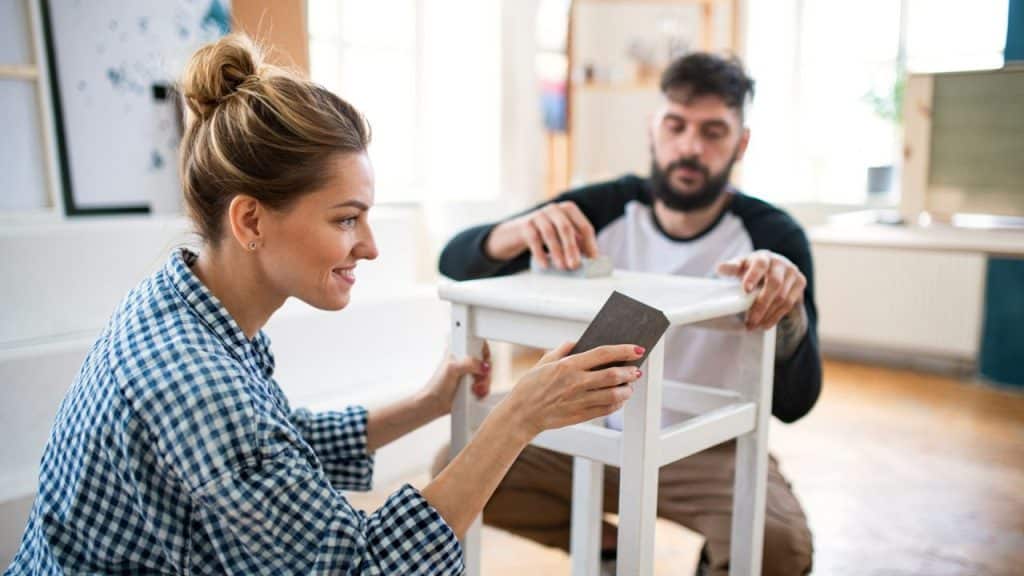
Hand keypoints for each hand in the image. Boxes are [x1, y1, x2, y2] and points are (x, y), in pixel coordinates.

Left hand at [422, 343, 491, 417]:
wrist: (434, 403)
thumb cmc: (437, 385)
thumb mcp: (452, 368)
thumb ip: (469, 363)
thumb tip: (483, 365)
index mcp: (459, 352)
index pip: (477, 344)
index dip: (484, 352)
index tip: (483, 361)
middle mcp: (465, 362)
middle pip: (485, 362)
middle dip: (485, 372)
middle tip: (477, 377)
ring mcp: (469, 374)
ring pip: (486, 375)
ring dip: (484, 383)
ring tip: (474, 388)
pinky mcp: (472, 386)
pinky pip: (485, 386)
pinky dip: (483, 390)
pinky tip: (476, 393)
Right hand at [497, 201, 598, 269]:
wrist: (514, 234)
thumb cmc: (544, 236)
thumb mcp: (562, 237)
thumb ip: (576, 244)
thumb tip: (592, 260)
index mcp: (569, 210)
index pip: (585, 227)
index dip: (590, 244)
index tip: (593, 261)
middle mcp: (554, 209)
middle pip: (566, 228)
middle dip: (572, 248)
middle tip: (575, 265)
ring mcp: (538, 214)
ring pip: (550, 233)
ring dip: (557, 251)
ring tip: (561, 267)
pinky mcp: (525, 224)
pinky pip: (533, 238)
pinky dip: (540, 253)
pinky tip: (545, 265)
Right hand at [502, 342, 644, 437]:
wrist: (521, 414)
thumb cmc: (530, 386)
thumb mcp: (543, 361)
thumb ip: (562, 349)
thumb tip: (578, 342)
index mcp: (568, 365)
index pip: (603, 353)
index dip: (623, 350)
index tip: (637, 349)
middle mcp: (577, 382)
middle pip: (613, 375)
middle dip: (630, 372)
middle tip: (636, 370)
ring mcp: (580, 400)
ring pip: (613, 394)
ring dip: (626, 389)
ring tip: (630, 386)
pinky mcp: (580, 415)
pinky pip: (606, 409)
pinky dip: (617, 404)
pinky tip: (619, 399)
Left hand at [717, 250, 806, 329]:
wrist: (774, 268)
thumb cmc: (752, 268)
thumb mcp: (741, 266)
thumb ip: (731, 268)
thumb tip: (719, 268)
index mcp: (763, 257)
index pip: (759, 265)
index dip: (753, 276)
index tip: (745, 290)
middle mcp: (781, 263)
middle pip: (774, 284)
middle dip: (761, 305)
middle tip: (749, 321)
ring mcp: (793, 273)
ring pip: (783, 297)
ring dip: (768, 314)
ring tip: (754, 326)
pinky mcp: (800, 283)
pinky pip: (790, 304)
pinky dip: (776, 316)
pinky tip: (765, 324)